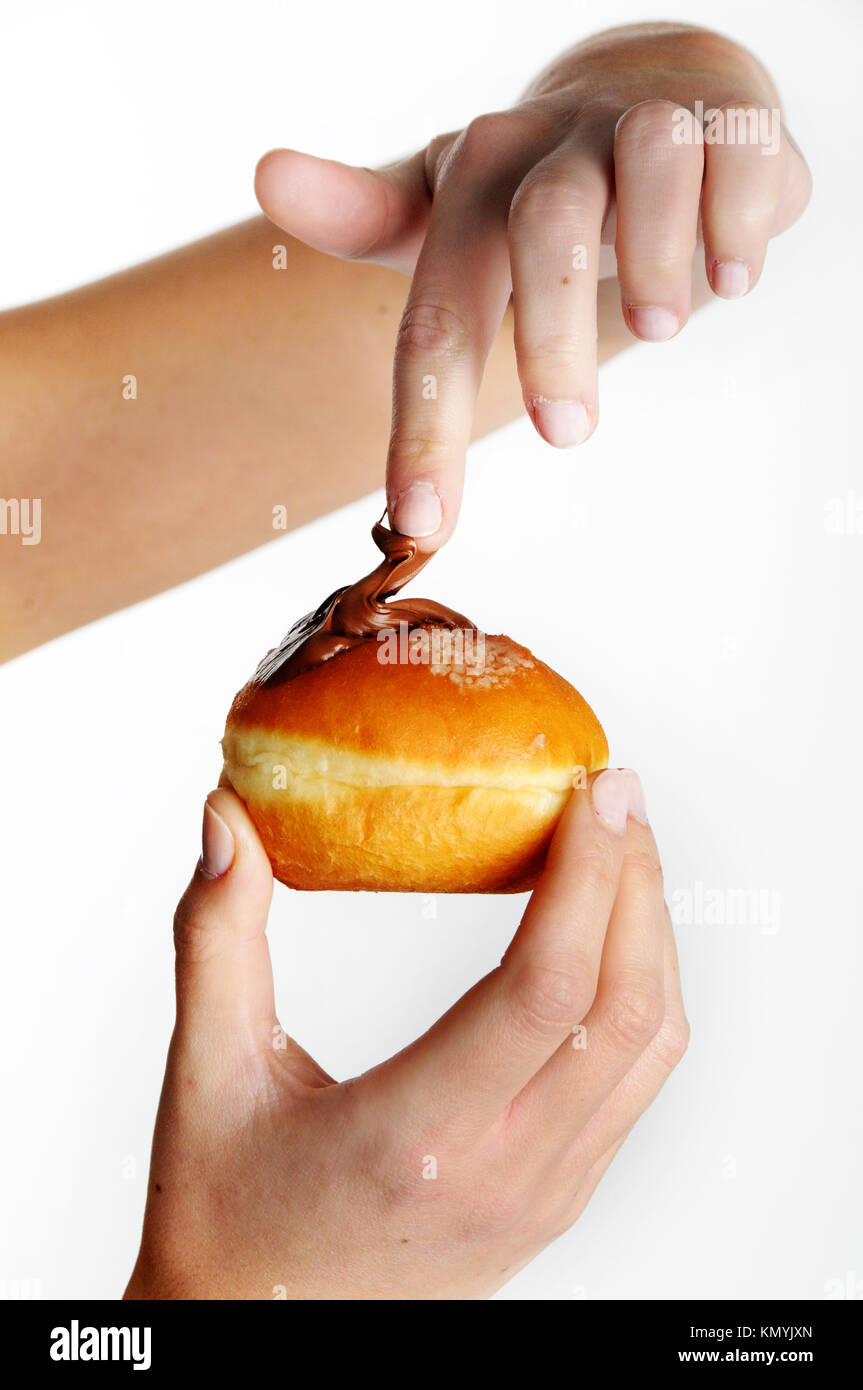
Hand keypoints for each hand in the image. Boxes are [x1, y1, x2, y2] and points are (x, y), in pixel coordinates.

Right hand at [125, 771, 688, 1299]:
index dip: (587, 876)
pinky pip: (634, 1084)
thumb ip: (215, 938)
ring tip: (618, 850)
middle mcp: (503, 1172)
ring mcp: (544, 1194)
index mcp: (416, 1136)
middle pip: (624, 1006)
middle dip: (635, 883)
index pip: (545, 989)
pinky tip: (605, 938)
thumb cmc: (223, 1216)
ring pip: (649, 1046)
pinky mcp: (557, 1199)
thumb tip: (226, 820)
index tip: (594, 790)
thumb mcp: (206, 1075)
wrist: (258, 1337)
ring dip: (650, 936)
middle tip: (615, 792)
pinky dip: (639, 993)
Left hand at [255, 22, 809, 548]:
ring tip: (657, 328)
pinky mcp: (727, 118)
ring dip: (656, 266)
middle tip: (564, 434)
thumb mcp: (454, 212)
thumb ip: (368, 217)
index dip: (423, 424)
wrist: (662, 90)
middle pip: (541, 231)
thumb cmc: (546, 184)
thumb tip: (264, 172)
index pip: (435, 314)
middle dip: (552, 340)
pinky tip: (730, 276)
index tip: (417, 527)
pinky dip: (735, 230)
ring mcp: (639, 124)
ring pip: (646, 175)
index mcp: (472, 185)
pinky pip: (736, 165)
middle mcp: (551, 145)